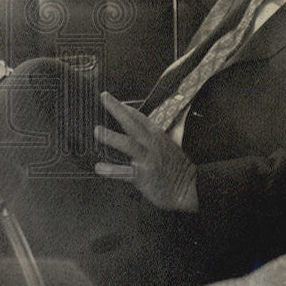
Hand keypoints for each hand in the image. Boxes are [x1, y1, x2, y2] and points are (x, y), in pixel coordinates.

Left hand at [94, 92, 198, 211]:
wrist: (188, 188)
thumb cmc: (177, 169)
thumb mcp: (169, 147)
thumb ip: (153, 139)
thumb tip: (140, 131)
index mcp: (157, 136)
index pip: (139, 117)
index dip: (124, 107)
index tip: (110, 98)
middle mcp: (151, 144)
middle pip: (132, 124)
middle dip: (118, 110)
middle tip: (104, 98)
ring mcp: (147, 159)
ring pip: (129, 145)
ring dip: (112, 137)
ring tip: (97, 131)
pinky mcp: (143, 176)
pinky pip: (124, 172)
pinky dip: (111, 170)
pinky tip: (99, 168)